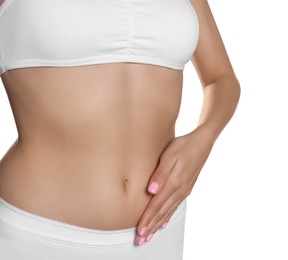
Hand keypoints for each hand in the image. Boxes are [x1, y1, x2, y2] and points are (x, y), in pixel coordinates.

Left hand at [134, 126, 214, 245]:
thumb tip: (151, 191)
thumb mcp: (170, 156)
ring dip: (158, 225)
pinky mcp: (186, 188)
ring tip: (150, 236)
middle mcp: (179, 190)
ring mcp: (183, 191)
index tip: (139, 231)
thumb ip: (160, 174)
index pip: (157, 205)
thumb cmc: (184, 146)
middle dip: (151, 228)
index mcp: (174, 183)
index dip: (147, 219)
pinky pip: (174, 207)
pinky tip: (164, 222)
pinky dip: (167, 217)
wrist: (202, 143)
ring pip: (168, 212)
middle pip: (162, 213)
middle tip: (141, 240)